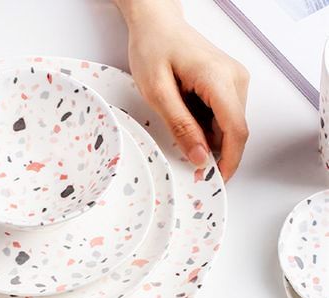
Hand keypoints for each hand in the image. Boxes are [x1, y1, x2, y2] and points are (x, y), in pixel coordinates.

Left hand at [116, 0, 249, 180]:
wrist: (157, 24)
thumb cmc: (154, 49)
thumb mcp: (158, 93)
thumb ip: (181, 126)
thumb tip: (200, 157)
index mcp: (218, 79)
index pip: (236, 130)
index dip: (229, 161)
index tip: (216, 180)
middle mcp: (235, 79)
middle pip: (234, 131)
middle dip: (215, 153)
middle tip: (189, 164)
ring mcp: (234, 80)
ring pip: (228, 126)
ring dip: (208, 138)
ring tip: (180, 128)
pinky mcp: (228, 83)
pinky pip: (223, 115)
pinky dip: (206, 126)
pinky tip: (187, 118)